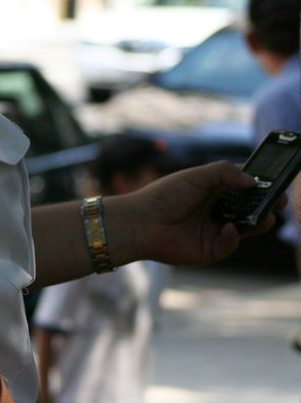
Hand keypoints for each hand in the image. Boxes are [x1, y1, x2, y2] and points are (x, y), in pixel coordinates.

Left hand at [120, 161, 277, 266]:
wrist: (141, 222)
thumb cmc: (164, 195)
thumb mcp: (196, 176)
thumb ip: (224, 172)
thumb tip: (253, 181)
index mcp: (212, 190)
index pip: (243, 185)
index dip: (260, 183)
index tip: (276, 180)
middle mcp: (216, 209)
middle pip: (249, 207)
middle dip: (267, 204)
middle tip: (281, 200)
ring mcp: (214, 229)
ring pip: (246, 227)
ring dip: (259, 222)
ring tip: (269, 215)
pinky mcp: (210, 249)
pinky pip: (230, 243)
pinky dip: (234, 236)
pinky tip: (230, 228)